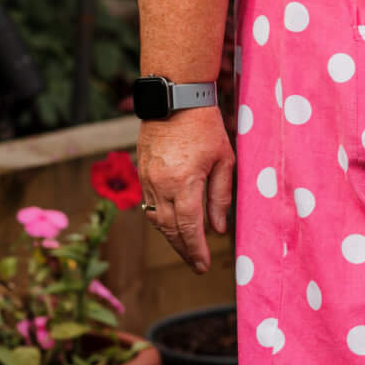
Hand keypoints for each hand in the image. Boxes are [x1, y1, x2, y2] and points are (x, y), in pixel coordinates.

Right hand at [137, 110, 235, 275]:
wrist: (174, 97)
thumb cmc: (205, 125)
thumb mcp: (224, 159)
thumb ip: (221, 196)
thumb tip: (219, 229)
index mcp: (184, 182)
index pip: (189, 227)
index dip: (196, 250)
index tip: (203, 266)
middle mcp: (161, 185)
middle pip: (170, 229)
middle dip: (184, 250)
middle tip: (196, 265)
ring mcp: (147, 179)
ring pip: (156, 220)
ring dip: (171, 237)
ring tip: (187, 249)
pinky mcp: (141, 172)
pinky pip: (148, 205)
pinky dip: (160, 220)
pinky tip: (172, 225)